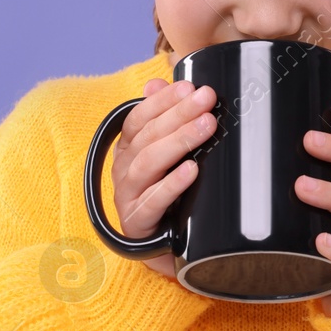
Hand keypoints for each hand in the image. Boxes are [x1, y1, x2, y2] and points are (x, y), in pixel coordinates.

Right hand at [110, 77, 217, 282]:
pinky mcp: (138, 222)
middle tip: (207, 100)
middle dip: (179, 115)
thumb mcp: (165, 157)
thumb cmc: (167, 195)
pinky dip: (173, 184)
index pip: (139, 117)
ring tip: (207, 127)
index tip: (191, 87)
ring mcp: (127, 196)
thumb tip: (156, 83)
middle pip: (148, 136)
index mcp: (128, 149)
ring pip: (149, 164)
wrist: (163, 247)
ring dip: (179, 142)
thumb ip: (162, 120)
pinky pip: (153, 201)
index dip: (163, 101)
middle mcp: (123, 169)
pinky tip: (192, 170)